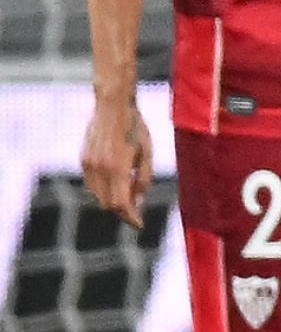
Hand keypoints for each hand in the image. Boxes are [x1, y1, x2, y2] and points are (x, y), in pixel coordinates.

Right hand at [79, 92, 151, 228]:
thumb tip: (138, 203)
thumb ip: (143, 179)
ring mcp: (88, 164)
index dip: (131, 218)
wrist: (112, 106)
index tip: (140, 225)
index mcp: (117, 168)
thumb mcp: (147, 153)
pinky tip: (117, 181)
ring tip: (130, 194)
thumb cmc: (136, 128)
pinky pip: (92, 183)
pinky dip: (104, 189)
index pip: (121, 204)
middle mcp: (99, 169)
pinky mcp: (83, 159)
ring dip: (112, 200)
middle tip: (137, 210)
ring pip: (98, 195)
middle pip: (108, 204)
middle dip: (123, 211)